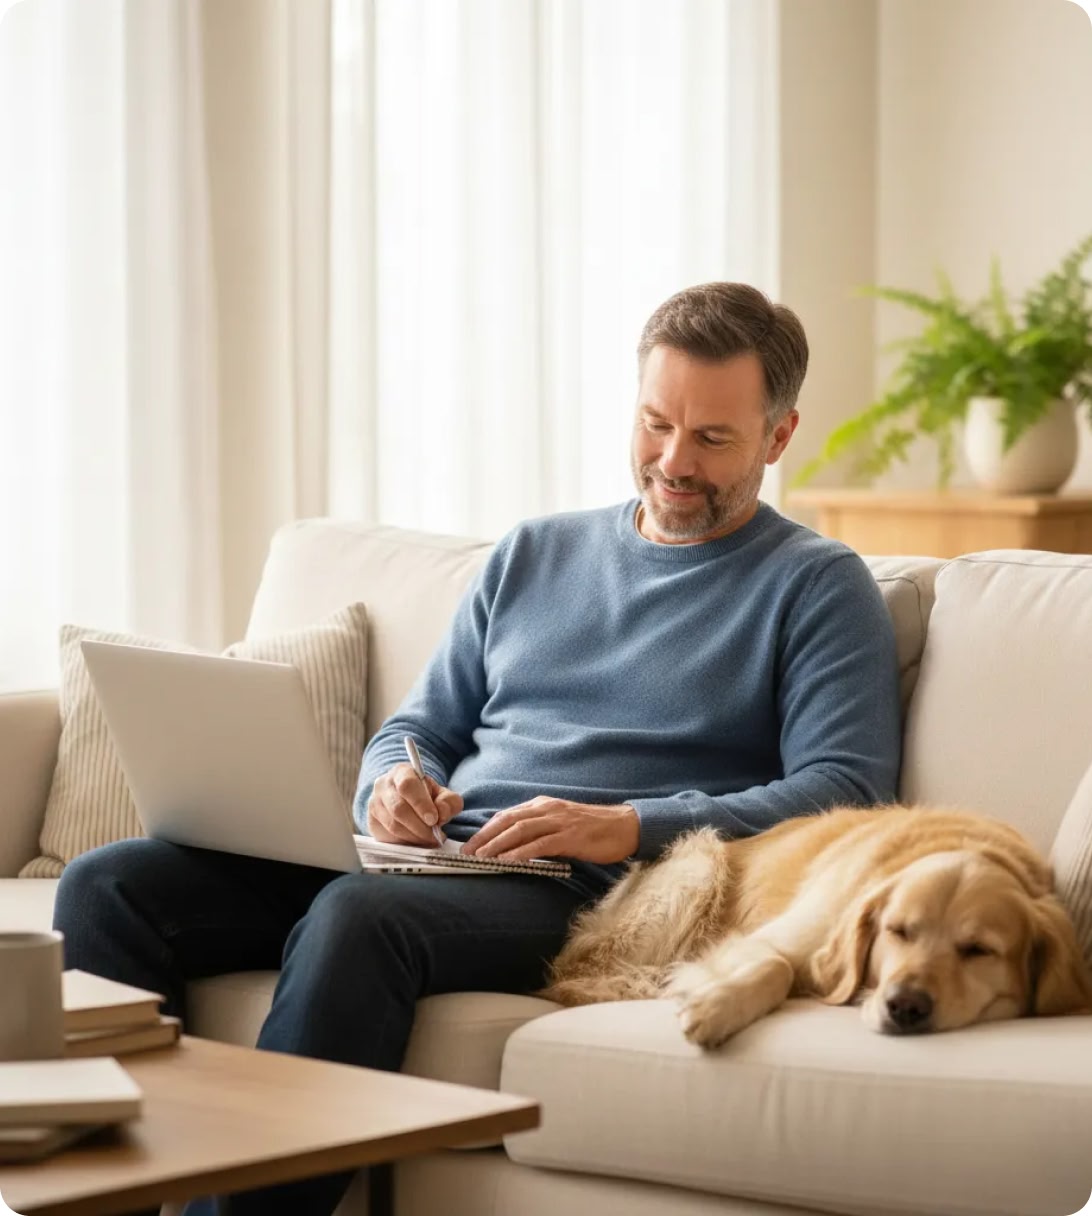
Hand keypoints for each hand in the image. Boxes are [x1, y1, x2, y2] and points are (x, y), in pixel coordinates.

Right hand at [367, 763, 463, 846]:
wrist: (408, 801)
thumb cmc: (427, 797)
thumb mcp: (443, 795)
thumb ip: (449, 801)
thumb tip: (441, 813)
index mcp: (402, 772)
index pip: (407, 785)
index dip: (421, 803)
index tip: (434, 819)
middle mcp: (383, 785)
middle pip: (398, 808)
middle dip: (420, 826)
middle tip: (435, 836)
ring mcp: (374, 803)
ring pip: (393, 824)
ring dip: (414, 837)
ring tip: (429, 840)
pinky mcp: (372, 821)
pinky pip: (387, 836)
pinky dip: (405, 842)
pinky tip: (416, 841)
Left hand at [462, 796, 638, 863]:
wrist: (625, 826)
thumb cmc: (593, 828)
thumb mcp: (561, 823)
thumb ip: (539, 829)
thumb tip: (515, 845)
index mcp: (543, 805)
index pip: (507, 815)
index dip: (486, 830)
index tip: (470, 844)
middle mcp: (547, 809)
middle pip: (507, 821)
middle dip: (484, 837)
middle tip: (466, 853)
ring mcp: (558, 821)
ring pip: (519, 830)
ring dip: (497, 845)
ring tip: (480, 857)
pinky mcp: (570, 836)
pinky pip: (540, 844)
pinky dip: (520, 852)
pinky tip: (507, 861)